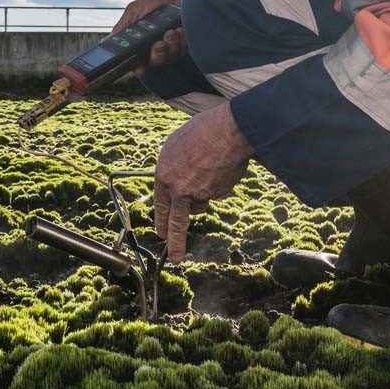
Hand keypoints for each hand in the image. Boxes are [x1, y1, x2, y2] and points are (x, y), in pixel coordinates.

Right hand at [110, 0, 189, 74]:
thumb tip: (105, 42)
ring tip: (172, 31)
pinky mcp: (185, 45)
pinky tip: (181, 30)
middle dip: (158, 52)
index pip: (136, 61)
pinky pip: (184, 49)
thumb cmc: (156, 1)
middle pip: (155, 61)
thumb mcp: (136, 9)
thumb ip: (124, 25)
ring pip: (171, 57)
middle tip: (159, 43)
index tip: (140, 67)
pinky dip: (183, 40)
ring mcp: (172, 48)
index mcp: (141, 42)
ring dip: (171, 44)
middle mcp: (156, 48)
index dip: (137, 67)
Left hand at [154, 102, 253, 262]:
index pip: (160, 205)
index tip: (161, 233)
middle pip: (177, 222)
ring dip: (202, 195)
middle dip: (176, 242)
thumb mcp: (176, 145)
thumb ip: (173, 168)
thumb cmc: (202, 131)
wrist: (229, 130)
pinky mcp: (218, 193)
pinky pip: (216, 192)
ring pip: (200, 204)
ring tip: (208, 171)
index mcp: (164, 175)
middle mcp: (179, 188)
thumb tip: (175, 182)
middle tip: (176, 258)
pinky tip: (221, 165)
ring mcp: (200, 193)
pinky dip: (218, 182)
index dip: (162, 220)